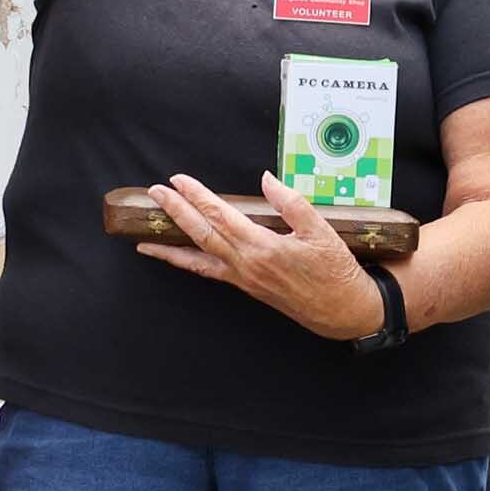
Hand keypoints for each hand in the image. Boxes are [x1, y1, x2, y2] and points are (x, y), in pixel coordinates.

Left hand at [138, 171, 384, 340]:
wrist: (342, 310)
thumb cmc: (335, 270)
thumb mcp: (321, 231)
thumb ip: (291, 203)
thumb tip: (266, 179)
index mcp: (263, 247)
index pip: (220, 216)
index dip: (197, 196)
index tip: (179, 180)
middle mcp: (246, 264)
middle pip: (201, 233)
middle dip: (176, 212)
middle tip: (156, 193)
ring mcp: (243, 278)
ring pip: (198, 259)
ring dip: (171, 244)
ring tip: (146, 236)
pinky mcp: (245, 287)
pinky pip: (209, 273)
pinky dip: (188, 264)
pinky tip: (175, 258)